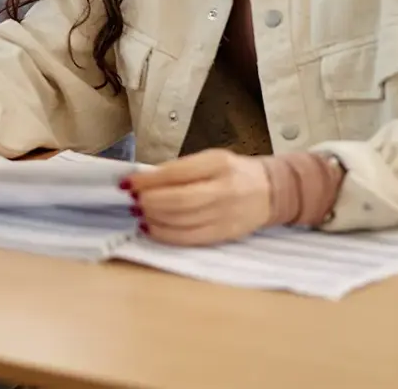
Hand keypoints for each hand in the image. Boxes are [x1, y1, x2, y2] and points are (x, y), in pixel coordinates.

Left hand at [124, 149, 272, 245]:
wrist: (270, 191)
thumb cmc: (232, 172)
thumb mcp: (209, 159)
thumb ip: (181, 169)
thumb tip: (145, 181)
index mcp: (218, 164)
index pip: (177, 173)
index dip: (148, 181)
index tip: (127, 183)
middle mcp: (223, 190)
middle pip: (179, 201)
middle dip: (149, 202)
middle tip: (131, 201)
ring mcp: (225, 215)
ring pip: (182, 222)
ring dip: (154, 219)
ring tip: (138, 214)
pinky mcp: (224, 235)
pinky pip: (190, 238)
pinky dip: (166, 235)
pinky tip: (152, 229)